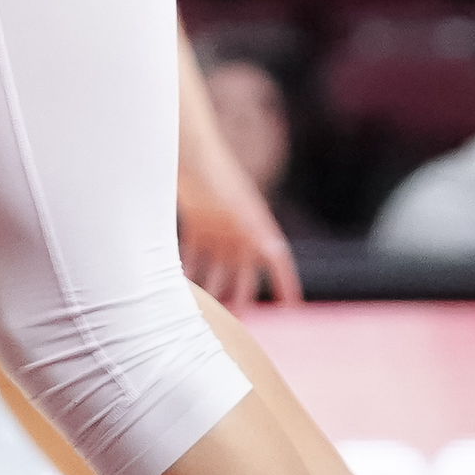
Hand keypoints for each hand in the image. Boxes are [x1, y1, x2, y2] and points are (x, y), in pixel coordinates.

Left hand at [177, 127, 301, 305]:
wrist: (187, 150)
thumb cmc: (215, 174)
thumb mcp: (237, 204)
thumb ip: (254, 227)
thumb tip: (275, 252)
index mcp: (257, 225)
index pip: (278, 259)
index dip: (287, 282)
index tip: (293, 306)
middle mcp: (241, 230)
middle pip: (244, 273)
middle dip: (240, 297)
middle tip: (232, 324)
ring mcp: (219, 228)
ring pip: (218, 269)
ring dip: (212, 288)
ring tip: (203, 312)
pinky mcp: (198, 224)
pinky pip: (196, 256)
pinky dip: (191, 271)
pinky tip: (182, 287)